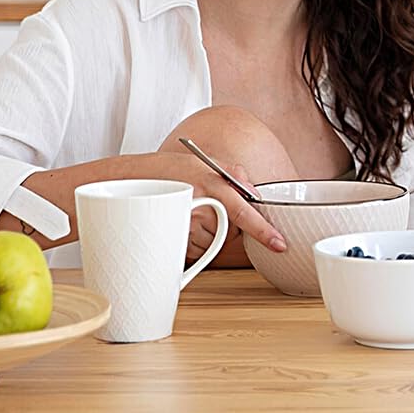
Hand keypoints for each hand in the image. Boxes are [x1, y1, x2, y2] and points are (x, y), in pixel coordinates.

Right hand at [138, 154, 285, 257]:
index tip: (279, 243)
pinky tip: (185, 224)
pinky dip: (196, 241)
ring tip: (193, 213)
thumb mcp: (205, 162)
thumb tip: (253, 192)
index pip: (244, 211)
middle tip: (211, 208)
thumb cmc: (170, 169)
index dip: (263, 230)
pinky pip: (196, 250)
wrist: (133, 179)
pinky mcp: (172, 240)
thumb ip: (233, 174)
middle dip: (229, 226)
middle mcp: (199, 206)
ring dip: (211, 234)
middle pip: (231, 232)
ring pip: (214, 243)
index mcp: (212, 185)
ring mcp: (184, 225)